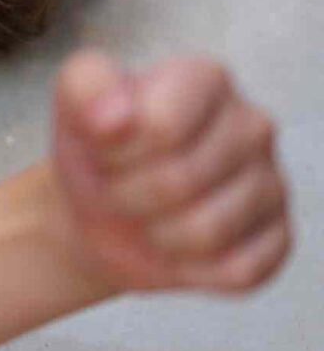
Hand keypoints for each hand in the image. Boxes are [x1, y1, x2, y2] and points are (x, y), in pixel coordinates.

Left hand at [50, 50, 291, 295]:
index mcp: (207, 80)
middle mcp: (252, 125)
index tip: (104, 152)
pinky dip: (193, 270)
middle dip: (129, 198)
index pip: (161, 125)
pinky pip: (239, 270)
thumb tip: (114, 114)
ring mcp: (271, 182)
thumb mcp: (73, 105)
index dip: (117, 153)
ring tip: (147, 218)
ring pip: (209, 231)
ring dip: (158, 236)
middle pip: (181, 182)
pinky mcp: (278, 237)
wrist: (100, 212)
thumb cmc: (98, 153)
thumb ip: (85, 85)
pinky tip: (179, 247)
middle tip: (120, 191)